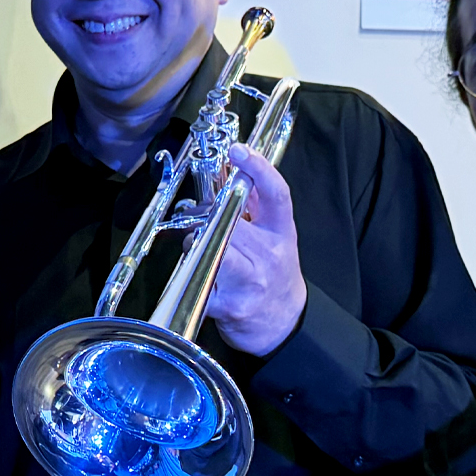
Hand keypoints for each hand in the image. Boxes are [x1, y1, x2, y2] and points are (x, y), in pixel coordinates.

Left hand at [204, 143, 307, 356]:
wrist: (283, 325)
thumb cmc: (274, 276)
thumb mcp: (276, 238)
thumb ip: (257, 208)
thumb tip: (233, 172)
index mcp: (282, 233)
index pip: (277, 194)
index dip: (258, 169)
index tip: (239, 150)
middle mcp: (270, 255)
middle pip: (230, 221)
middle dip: (205, 220)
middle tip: (198, 225)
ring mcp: (252, 282)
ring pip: (212, 247)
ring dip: (194, 246)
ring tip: (199, 252)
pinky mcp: (231, 306)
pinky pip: (198, 281)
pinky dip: (191, 278)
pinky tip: (202, 282)